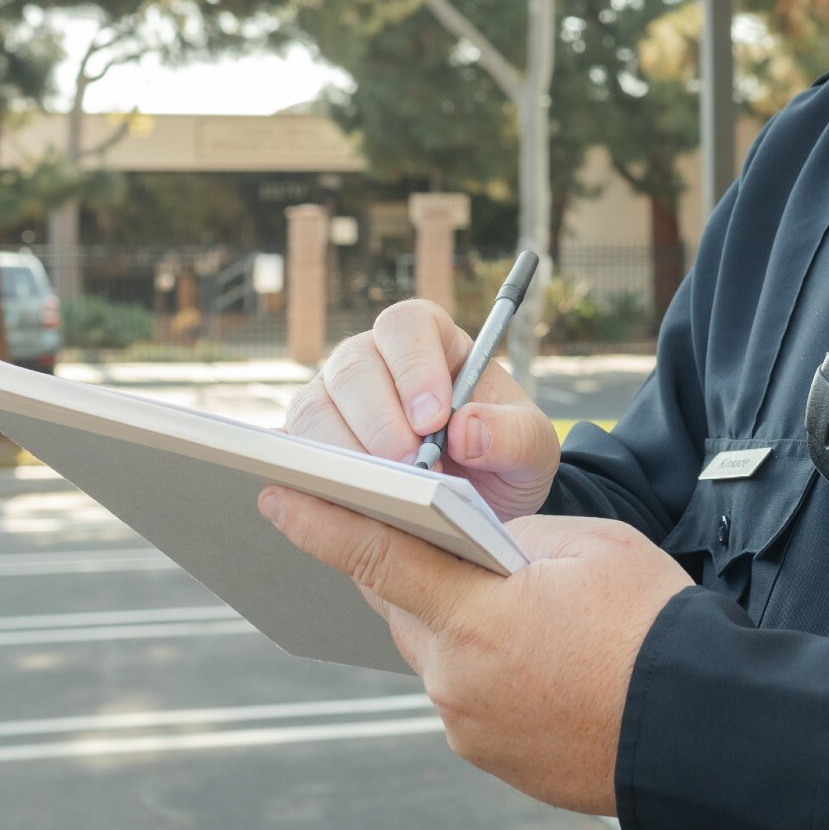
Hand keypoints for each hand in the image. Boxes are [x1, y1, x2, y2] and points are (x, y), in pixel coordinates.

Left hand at [259, 485, 689, 814]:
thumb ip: (516, 539)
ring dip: (455, 621)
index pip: (378, 557)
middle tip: (422, 534)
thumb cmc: (657, 627)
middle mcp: (456, 679)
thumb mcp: (591, 548)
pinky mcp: (490, 756)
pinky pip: (466, 695)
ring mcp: (469, 726)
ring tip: (514, 605)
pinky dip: (484, 667)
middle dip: (407, 568)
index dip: (322, 522)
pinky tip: (534, 657)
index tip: (276, 494)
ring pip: (434, 653)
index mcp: (477, 617)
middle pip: (402, 606)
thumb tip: (483, 544)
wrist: (705, 731)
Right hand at [283, 299, 560, 518]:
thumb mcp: (532, 448)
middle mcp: (374, 361)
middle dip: (379, 420)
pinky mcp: (313, 445)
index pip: (407, 327)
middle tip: (411, 466)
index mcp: (430, 341)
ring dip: (345, 452)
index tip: (434, 418)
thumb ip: (512, 435)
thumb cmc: (502, 455)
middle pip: (352, 367)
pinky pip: (296, 453)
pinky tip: (346, 502)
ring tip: (385, 491)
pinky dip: (314, 477)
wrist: (484, 500)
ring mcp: (335, 401)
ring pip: (314, 408)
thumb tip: (466, 430)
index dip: (414, 366)